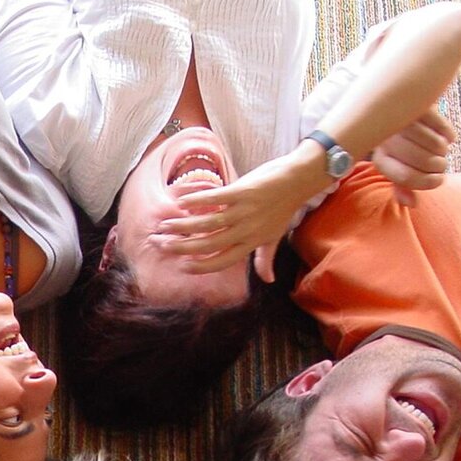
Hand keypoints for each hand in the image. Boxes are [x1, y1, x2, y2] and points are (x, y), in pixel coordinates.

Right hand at [152, 146, 325, 282]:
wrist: (299, 179)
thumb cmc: (285, 208)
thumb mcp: (275, 237)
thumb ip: (265, 259)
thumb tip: (267, 280)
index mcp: (250, 243)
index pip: (222, 261)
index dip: (201, 266)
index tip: (182, 266)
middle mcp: (245, 230)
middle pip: (208, 244)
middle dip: (182, 246)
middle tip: (162, 245)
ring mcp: (243, 211)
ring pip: (207, 223)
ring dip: (183, 225)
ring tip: (165, 225)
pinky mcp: (242, 191)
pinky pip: (214, 198)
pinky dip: (196, 200)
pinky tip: (180, 202)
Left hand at [372, 105, 453, 206]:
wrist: (388, 105)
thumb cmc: (392, 142)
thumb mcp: (391, 163)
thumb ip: (401, 184)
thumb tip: (413, 203)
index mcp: (379, 157)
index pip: (406, 177)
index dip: (427, 183)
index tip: (438, 181)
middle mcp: (388, 138)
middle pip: (425, 162)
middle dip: (439, 167)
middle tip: (441, 165)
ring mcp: (404, 120)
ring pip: (436, 145)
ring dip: (443, 151)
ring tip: (440, 150)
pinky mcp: (419, 105)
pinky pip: (443, 126)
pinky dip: (448, 134)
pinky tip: (446, 136)